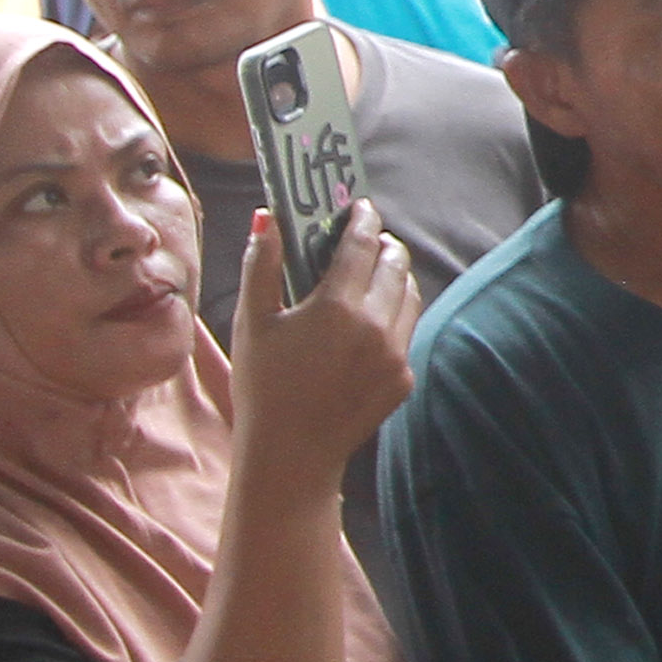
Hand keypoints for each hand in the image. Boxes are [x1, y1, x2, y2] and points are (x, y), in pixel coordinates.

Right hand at [227, 205, 416, 491]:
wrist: (290, 455)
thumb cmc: (261, 386)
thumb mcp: (252, 321)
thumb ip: (261, 263)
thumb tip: (267, 216)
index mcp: (338, 307)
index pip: (363, 243)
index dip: (362, 218)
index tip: (359, 206)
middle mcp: (376, 326)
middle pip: (395, 264)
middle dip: (382, 245)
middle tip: (365, 240)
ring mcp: (396, 355)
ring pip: (409, 296)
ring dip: (394, 278)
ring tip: (370, 276)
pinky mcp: (404, 379)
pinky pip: (406, 332)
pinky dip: (392, 317)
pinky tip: (367, 323)